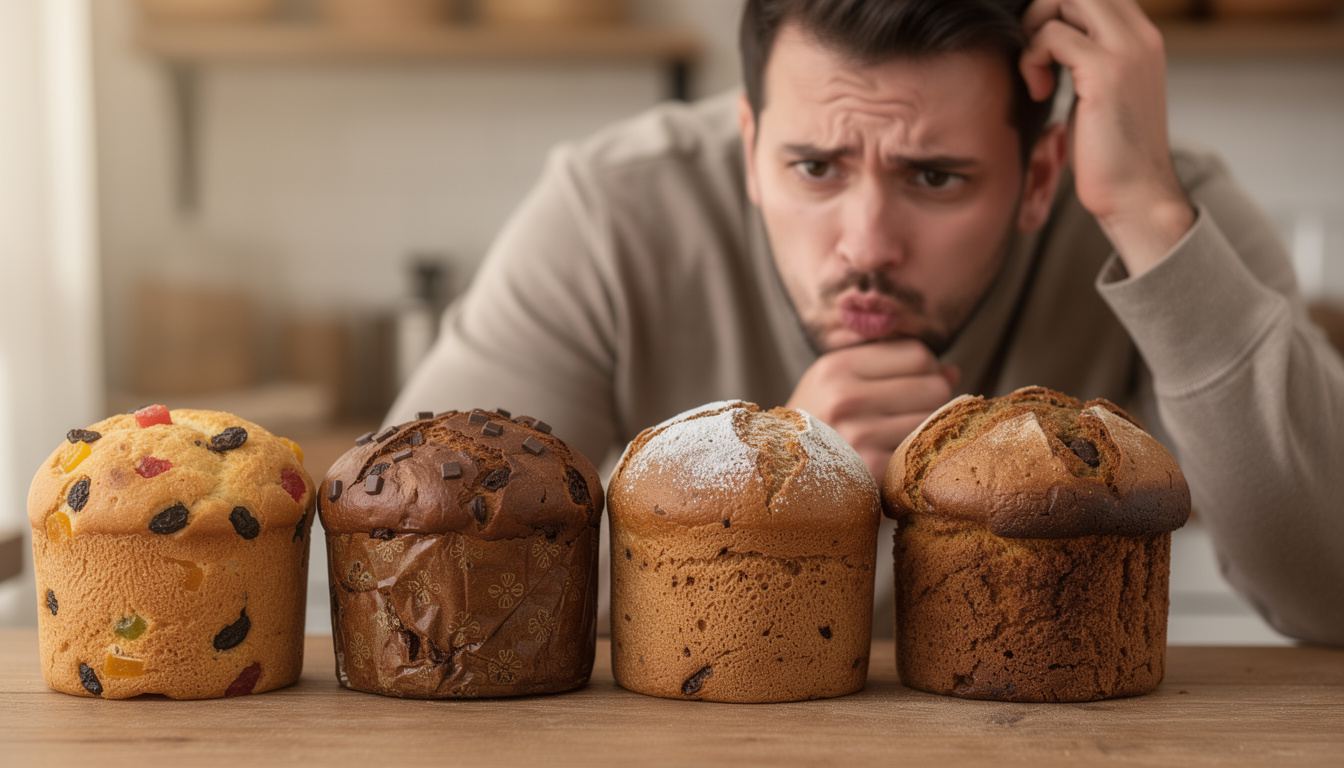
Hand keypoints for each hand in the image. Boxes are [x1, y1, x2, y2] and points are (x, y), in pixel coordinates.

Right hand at [787, 340, 958, 480]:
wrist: (782, 474)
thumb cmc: (818, 423)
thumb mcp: (837, 382)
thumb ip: (892, 368)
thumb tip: (953, 372)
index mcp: (836, 367)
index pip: (918, 354)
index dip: (924, 370)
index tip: (911, 387)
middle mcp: (845, 398)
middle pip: (935, 386)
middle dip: (929, 401)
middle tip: (908, 417)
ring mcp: (858, 436)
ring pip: (935, 421)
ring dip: (925, 431)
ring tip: (898, 439)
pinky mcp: (872, 471)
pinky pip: (924, 453)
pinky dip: (916, 457)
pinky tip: (896, 461)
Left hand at [1020, 0, 1194, 276]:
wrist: (1136, 194)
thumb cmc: (1110, 153)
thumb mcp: (1100, 93)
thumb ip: (1086, 58)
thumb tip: (1052, 38)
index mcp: (1141, 38)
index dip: (1058, 9)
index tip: (1042, 47)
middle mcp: (1140, 36)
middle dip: (1042, 11)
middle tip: (1033, 54)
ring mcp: (1126, 50)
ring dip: (1035, 32)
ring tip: (1036, 74)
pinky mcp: (1106, 72)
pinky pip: (1053, 36)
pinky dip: (1033, 59)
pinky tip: (1040, 93)